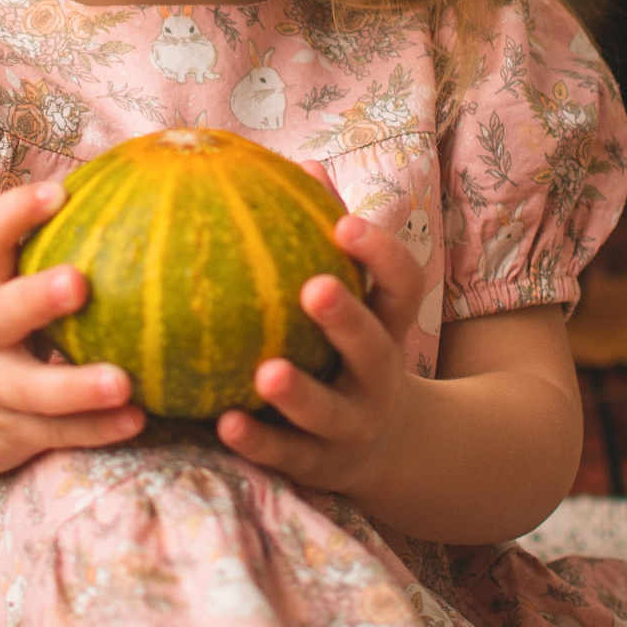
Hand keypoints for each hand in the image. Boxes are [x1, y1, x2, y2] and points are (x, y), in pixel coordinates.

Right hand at [0, 181, 143, 484]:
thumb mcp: (2, 295)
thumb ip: (52, 257)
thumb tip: (140, 195)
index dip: (18, 214)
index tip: (60, 192)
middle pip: (2, 314)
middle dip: (37, 298)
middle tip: (78, 282)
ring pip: (32, 389)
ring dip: (77, 386)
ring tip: (123, 382)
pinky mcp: (12, 434)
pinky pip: (58, 433)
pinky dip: (96, 429)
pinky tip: (138, 419)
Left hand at [215, 182, 428, 498]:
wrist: (386, 448)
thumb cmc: (350, 346)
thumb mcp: (358, 299)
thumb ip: (327, 235)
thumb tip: (302, 160)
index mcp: (388, 326)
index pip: (403, 285)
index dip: (380, 253)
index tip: (343, 224)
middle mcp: (378, 376)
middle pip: (373, 348)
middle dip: (346, 319)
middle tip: (312, 289)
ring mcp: (352, 426)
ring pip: (330, 414)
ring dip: (299, 393)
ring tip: (264, 371)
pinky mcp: (320, 466)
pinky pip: (288, 455)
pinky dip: (259, 441)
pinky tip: (223, 422)